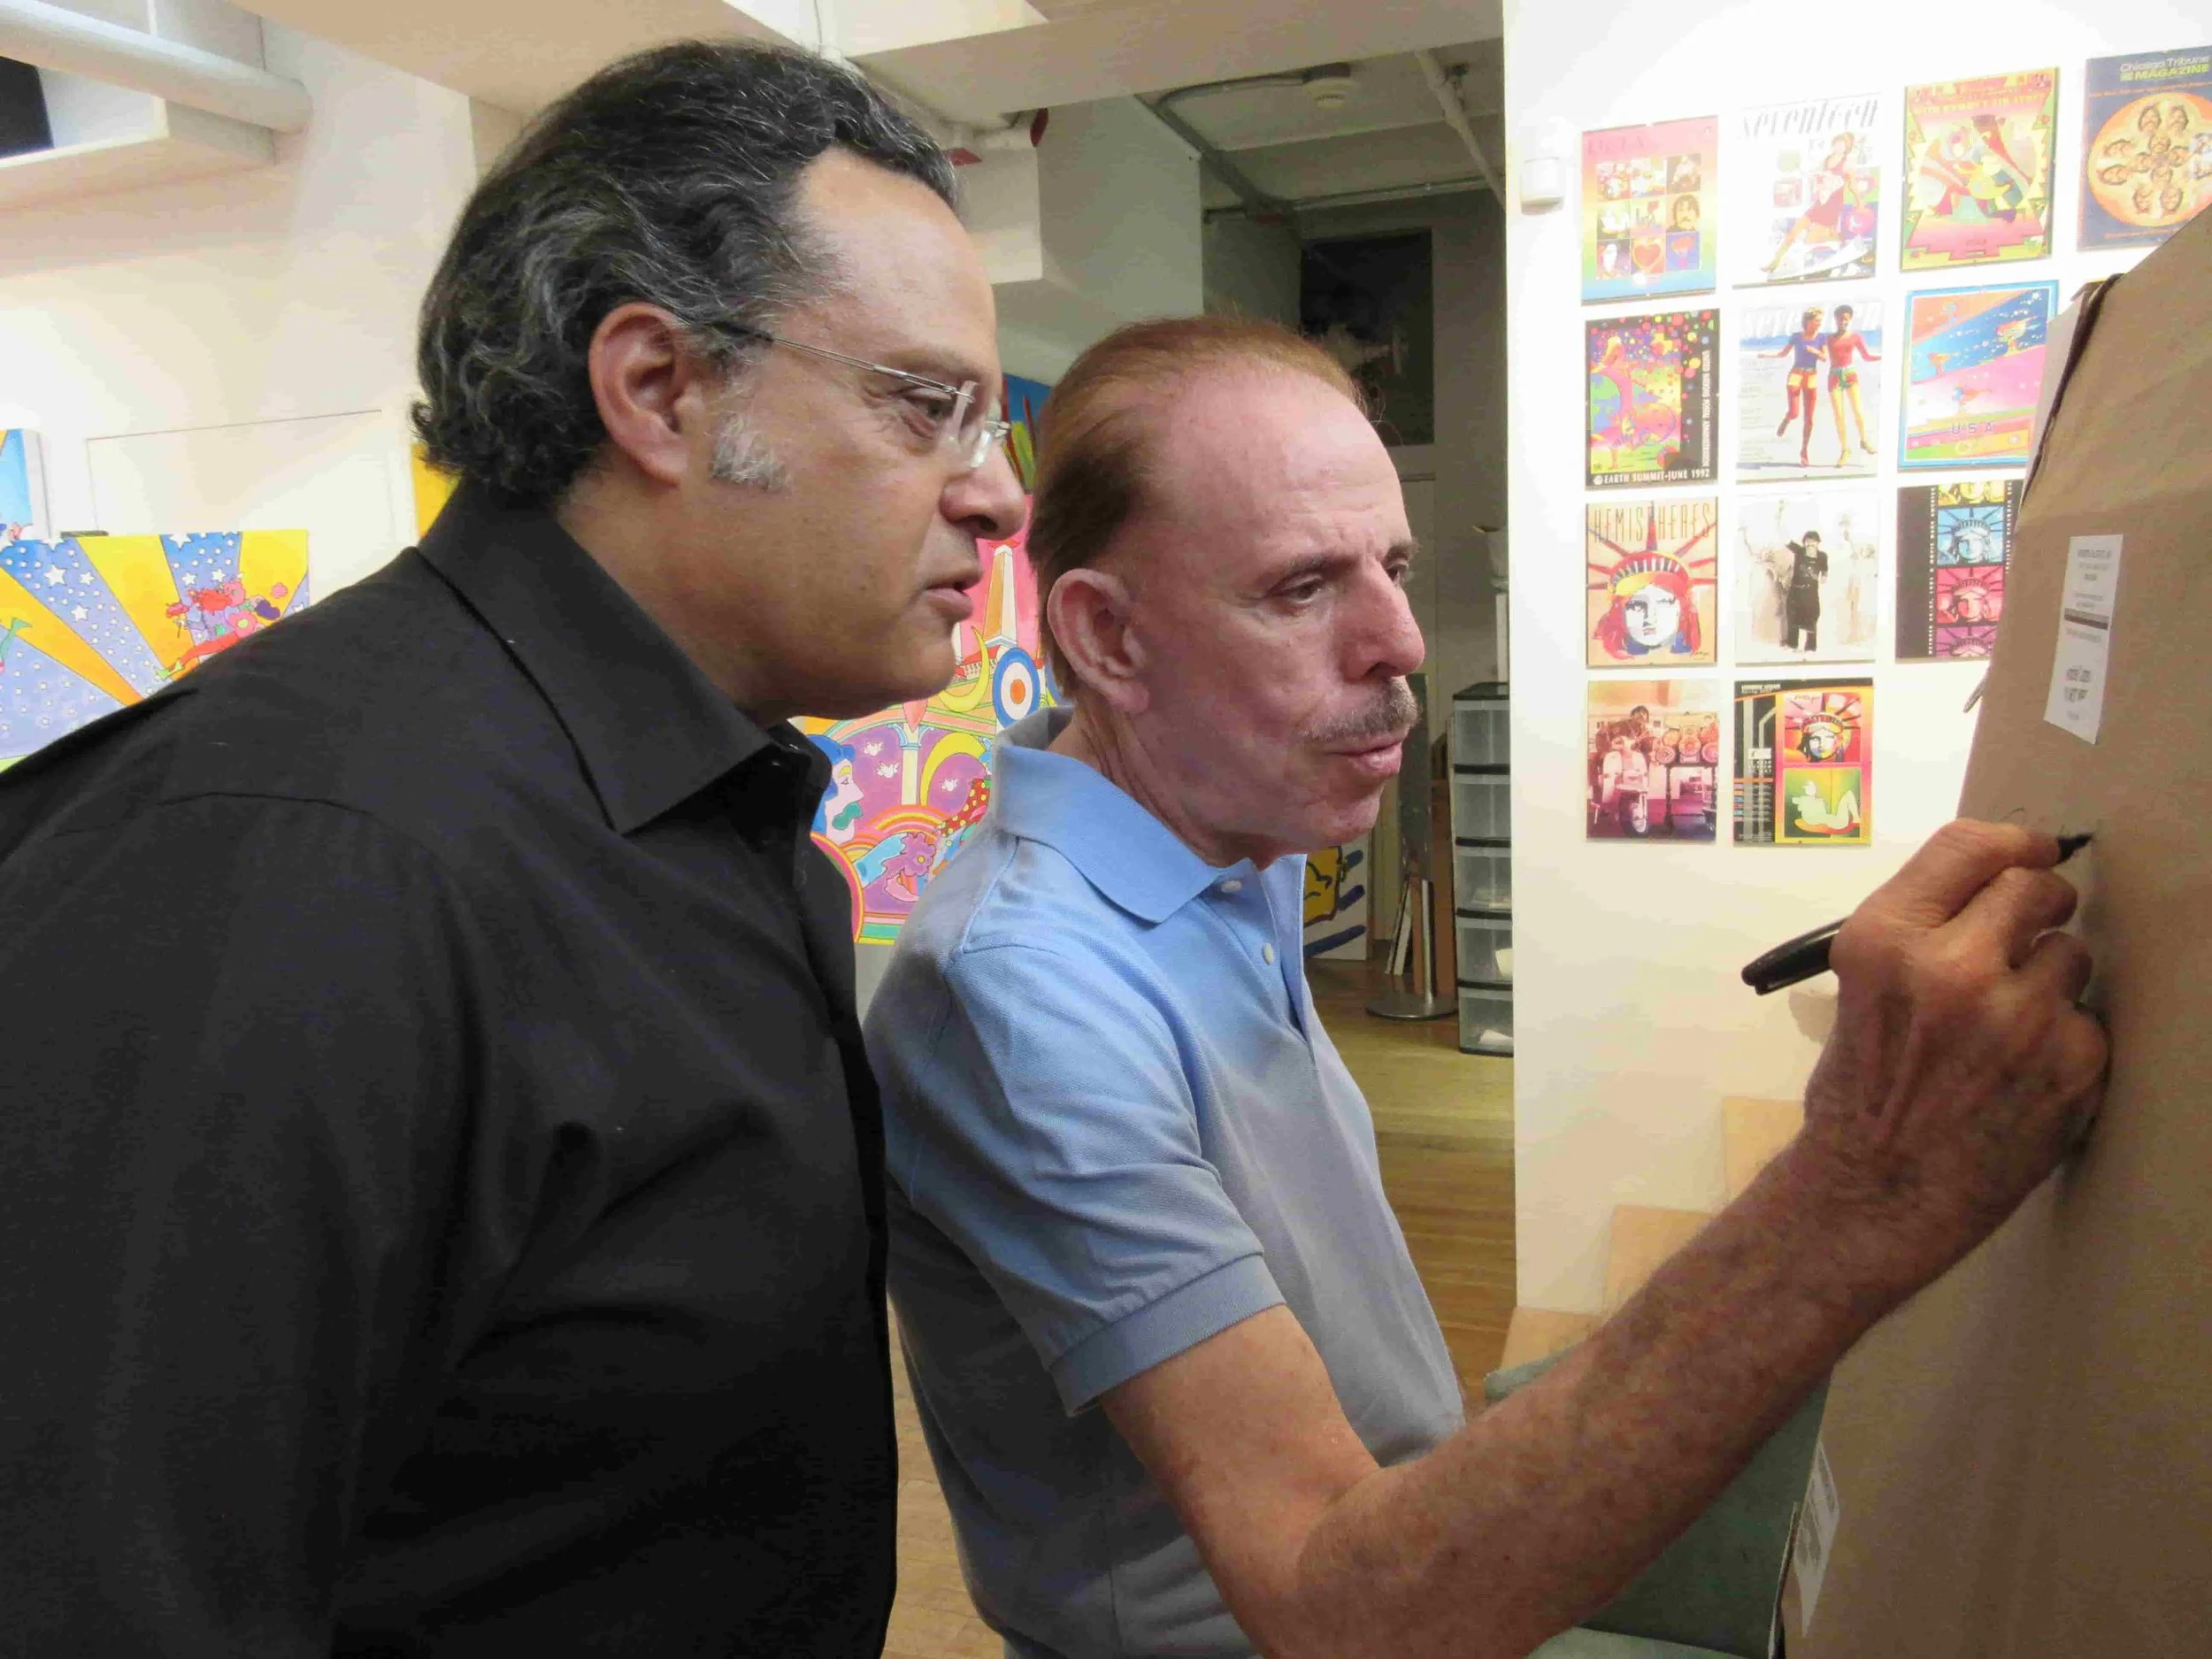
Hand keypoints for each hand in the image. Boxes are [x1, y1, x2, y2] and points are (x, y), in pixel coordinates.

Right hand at [1783, 820, 2107, 1304]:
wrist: (1873, 1192)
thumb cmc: (1860, 1088)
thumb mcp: (1861, 987)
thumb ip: (1922, 929)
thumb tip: (2001, 876)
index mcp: (1885, 939)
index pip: (1970, 845)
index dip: (2012, 843)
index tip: (2031, 852)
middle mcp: (1950, 967)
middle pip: (2036, 888)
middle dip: (2038, 909)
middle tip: (2023, 941)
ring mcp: (2017, 1016)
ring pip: (2073, 955)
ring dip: (2051, 982)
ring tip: (2008, 1028)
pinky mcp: (2069, 1064)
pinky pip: (2089, 1021)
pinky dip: (2065, 1043)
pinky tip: (2024, 1074)